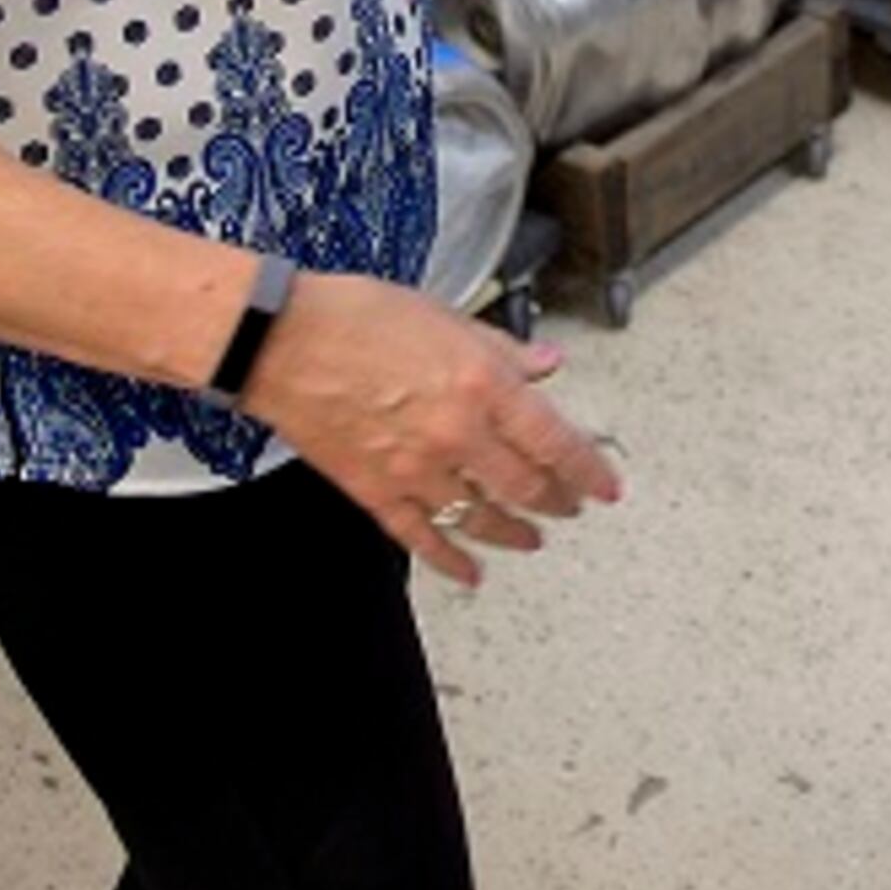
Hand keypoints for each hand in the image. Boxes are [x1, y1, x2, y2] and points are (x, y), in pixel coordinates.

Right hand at [234, 271, 626, 584]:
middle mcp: (458, 434)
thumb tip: (547, 366)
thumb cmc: (359, 316)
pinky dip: (450, 560)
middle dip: (556, 501)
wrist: (283, 341)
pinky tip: (469, 573)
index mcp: (482, 384)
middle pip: (525, 486)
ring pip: (480, 517)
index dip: (589, 469)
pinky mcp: (375, 492)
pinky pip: (421, 538)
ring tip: (532, 539)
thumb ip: (503, 350)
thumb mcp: (447, 317)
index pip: (555, 440)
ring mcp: (416, 469)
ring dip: (513, 533)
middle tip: (571, 507)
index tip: (606, 486)